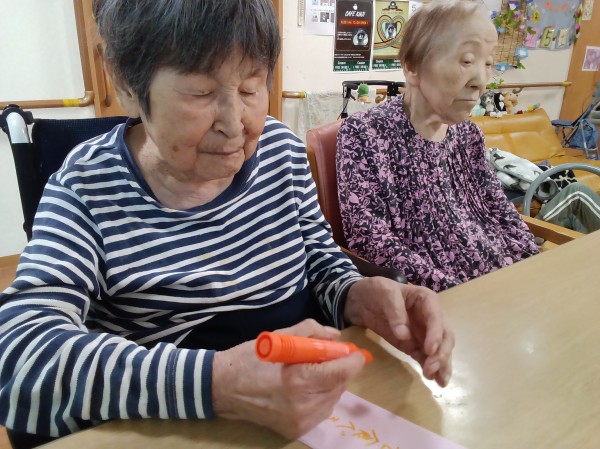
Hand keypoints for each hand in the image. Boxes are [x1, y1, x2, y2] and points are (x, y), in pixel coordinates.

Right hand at [211, 319, 365, 438]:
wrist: (222, 388)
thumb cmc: (250, 359)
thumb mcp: (279, 336)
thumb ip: (311, 332)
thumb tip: (336, 336)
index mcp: (298, 380)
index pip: (341, 372)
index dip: (352, 359)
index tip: (354, 351)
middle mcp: (303, 405)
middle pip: (340, 385)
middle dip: (340, 369)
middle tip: (329, 356)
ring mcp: (300, 422)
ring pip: (333, 399)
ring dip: (331, 384)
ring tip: (313, 371)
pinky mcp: (296, 431)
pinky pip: (321, 411)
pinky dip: (320, 397)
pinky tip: (306, 387)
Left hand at [343, 277, 453, 386]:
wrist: (361, 301)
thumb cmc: (376, 291)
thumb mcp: (384, 293)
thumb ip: (395, 312)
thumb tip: (405, 334)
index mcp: (426, 300)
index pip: (436, 318)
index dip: (435, 334)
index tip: (430, 350)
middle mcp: (430, 317)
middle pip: (444, 336)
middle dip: (441, 353)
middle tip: (431, 368)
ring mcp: (423, 332)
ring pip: (439, 349)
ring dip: (441, 364)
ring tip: (439, 381)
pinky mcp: (414, 345)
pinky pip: (425, 356)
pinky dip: (430, 367)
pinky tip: (434, 379)